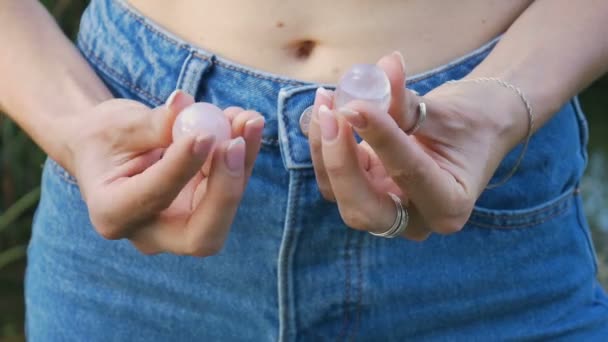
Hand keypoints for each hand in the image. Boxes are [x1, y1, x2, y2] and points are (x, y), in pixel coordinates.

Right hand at [62, 90, 264, 254]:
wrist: (106, 150)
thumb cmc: (103, 137)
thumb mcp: (118, 125)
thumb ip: (152, 123)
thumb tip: (185, 105)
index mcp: (113, 214)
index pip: (154, 198)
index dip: (183, 168)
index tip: (203, 134)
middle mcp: (150, 233)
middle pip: (200, 236)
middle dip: (225, 189)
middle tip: (235, 143)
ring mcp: (181, 226)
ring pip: (223, 208)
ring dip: (243, 163)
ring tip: (247, 119)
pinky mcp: (203, 209)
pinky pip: (230, 189)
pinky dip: (244, 156)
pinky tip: (245, 122)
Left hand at [308, 52, 527, 240]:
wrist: (475, 130)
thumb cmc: (470, 122)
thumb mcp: (444, 111)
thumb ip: (407, 99)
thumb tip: (384, 67)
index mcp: (448, 206)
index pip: (408, 174)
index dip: (379, 138)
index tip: (358, 104)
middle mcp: (414, 220)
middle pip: (360, 208)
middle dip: (339, 161)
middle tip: (333, 113)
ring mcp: (386, 210)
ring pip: (339, 193)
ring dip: (326, 147)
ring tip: (327, 98)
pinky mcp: (366, 194)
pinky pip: (334, 178)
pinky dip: (326, 145)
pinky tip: (327, 108)